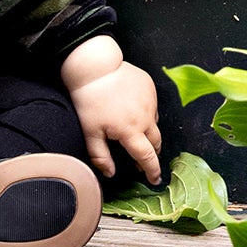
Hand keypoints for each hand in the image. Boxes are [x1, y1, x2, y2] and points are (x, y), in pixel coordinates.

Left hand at [61, 37, 162, 184]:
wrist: (95, 66)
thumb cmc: (89, 99)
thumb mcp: (90, 132)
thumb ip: (101, 156)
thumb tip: (111, 173)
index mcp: (131, 130)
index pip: (147, 157)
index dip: (152, 171)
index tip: (155, 180)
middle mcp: (146, 116)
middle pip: (156, 142)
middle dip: (153, 153)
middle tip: (145, 160)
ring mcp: (150, 100)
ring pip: (155, 123)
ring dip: (149, 132)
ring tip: (137, 134)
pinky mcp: (149, 87)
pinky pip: (153, 106)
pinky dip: (147, 113)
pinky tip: (133, 111)